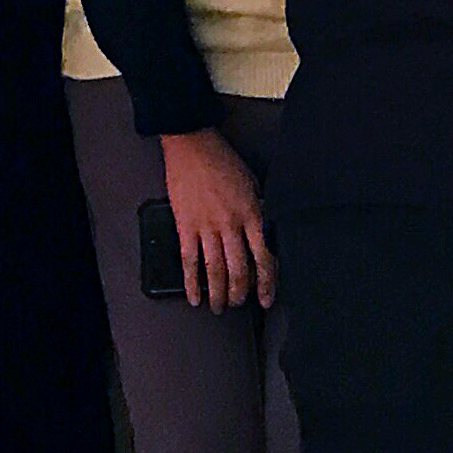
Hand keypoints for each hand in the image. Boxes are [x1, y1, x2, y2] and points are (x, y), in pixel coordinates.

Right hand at [161, 129, 277, 310]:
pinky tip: (194, 297)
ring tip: (219, 307)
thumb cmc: (223, 161)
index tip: (266, 299)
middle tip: (238, 304)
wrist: (192, 145)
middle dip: (240, 294)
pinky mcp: (185, 226)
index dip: (266, 283)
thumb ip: (259, 212)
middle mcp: (231, 224)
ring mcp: (207, 227)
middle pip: (239, 270)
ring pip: (215, 271)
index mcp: (252, 214)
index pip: (264, 258)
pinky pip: (189, 261)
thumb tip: (263, 237)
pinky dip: (192, 283)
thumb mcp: (253, 184)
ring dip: (218, 294)